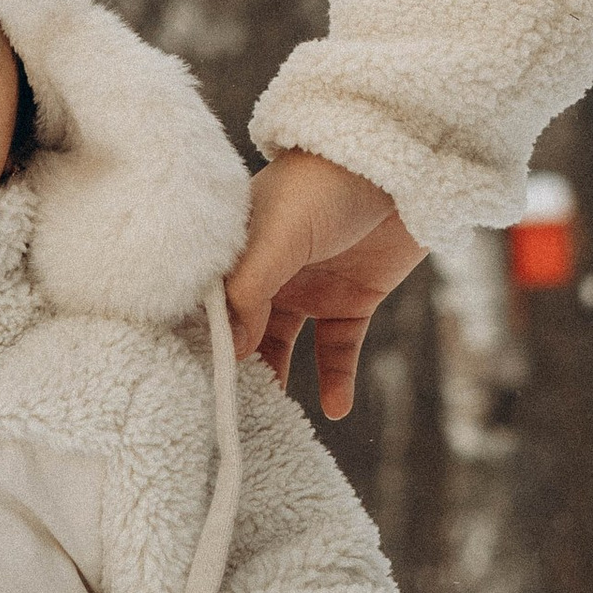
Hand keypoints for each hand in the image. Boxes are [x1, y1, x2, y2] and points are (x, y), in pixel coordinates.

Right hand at [225, 150, 424, 417]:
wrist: (403, 165)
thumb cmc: (326, 184)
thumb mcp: (277, 235)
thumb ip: (249, 291)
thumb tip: (225, 349)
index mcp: (236, 252)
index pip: (207, 308)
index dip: (199, 344)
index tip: (189, 387)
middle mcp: (267, 273)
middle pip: (241, 335)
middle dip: (235, 373)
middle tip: (226, 419)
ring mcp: (309, 288)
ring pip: (284, 349)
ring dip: (279, 383)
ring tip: (273, 427)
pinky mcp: (352, 301)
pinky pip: (337, 350)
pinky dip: (337, 380)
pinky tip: (336, 409)